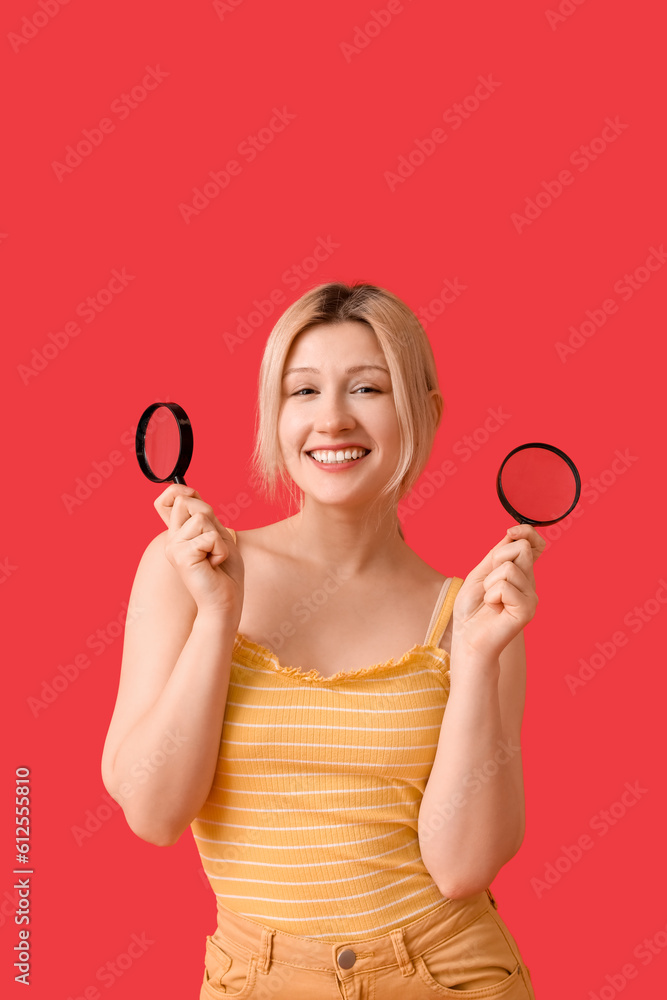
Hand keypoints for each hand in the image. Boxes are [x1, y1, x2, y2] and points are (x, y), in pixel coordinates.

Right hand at [153, 484, 243, 618]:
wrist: (224, 602)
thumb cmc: (224, 572)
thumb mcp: (216, 535)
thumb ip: (203, 516)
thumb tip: (190, 493)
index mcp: (178, 533)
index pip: (167, 500)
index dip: (179, 490)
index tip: (193, 496)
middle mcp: (171, 539)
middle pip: (187, 502)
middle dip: (209, 517)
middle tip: (213, 544)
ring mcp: (174, 547)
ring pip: (201, 518)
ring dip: (217, 538)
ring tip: (213, 557)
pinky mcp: (182, 556)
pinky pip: (210, 536)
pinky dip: (220, 550)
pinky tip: (214, 565)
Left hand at [451, 523, 545, 662]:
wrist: (467, 639)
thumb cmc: (471, 610)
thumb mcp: (480, 575)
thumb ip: (496, 555)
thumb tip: (512, 534)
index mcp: (520, 574)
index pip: (535, 545)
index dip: (527, 532)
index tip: (511, 531)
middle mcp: (530, 584)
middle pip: (521, 548)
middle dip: (497, 559)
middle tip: (489, 584)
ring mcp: (531, 597)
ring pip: (508, 567)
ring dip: (489, 583)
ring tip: (490, 601)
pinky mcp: (527, 610)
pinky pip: (505, 587)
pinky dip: (491, 596)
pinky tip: (494, 609)